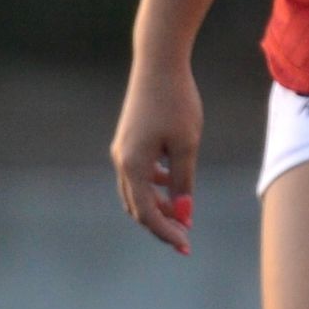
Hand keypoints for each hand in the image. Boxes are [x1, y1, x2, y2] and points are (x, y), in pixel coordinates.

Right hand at [111, 58, 201, 254]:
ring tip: (183, 213)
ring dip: (157, 206)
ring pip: (136, 192)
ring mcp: (122, 150)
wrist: (158, 63)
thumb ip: (183, 181)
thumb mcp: (187, 145)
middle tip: (185, 237)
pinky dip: (154, 187)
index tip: (187, 246)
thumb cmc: (177, 102)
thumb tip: (184, 212)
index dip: (167, 232)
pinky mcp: (128, 140)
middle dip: (161, 224)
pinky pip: (137, 175)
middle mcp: (121, 161)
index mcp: (133, 166)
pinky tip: (173, 182)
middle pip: (138, 207)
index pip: (148, 214)